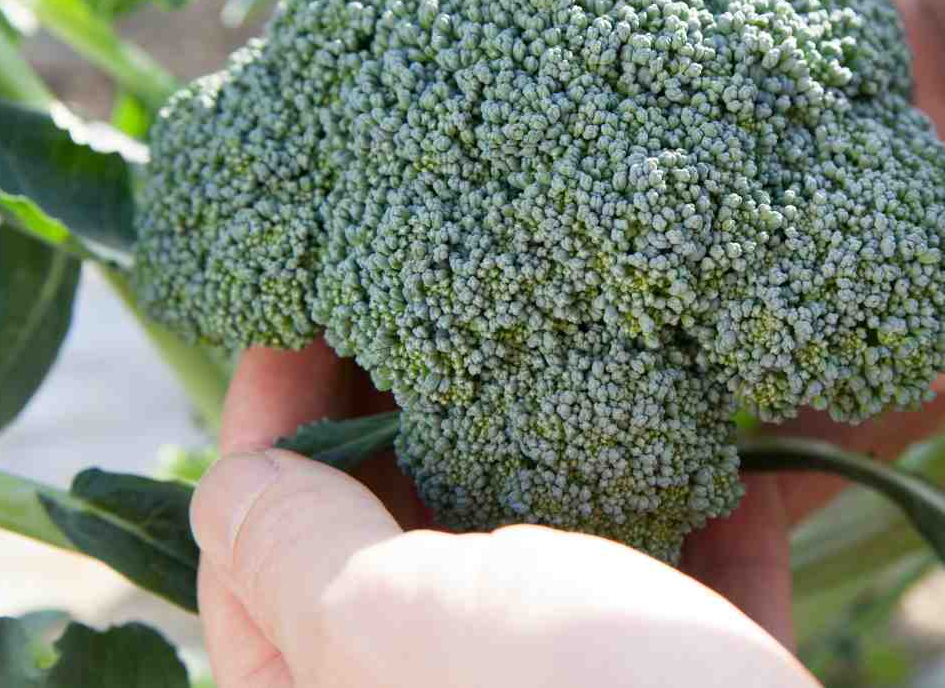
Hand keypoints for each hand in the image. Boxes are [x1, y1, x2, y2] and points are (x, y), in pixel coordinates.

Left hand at [191, 346, 814, 687]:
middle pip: (404, 540)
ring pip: (557, 550)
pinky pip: (691, 569)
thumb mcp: (396, 623)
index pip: (257, 556)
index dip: (267, 422)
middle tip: (429, 294)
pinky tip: (716, 420)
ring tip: (571, 328)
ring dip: (572, 445)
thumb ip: (298, 551)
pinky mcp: (695, 679)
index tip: (298, 307)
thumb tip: (228, 484)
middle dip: (414, 413)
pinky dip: (703, 496)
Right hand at [659, 0, 944, 511]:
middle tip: (644, 287)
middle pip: (848, 203)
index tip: (624, 153)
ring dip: (827, 321)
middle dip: (760, 245)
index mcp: (942, 25)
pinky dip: (931, 356)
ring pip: (911, 289)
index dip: (724, 122)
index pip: (809, 93)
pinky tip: (839, 374)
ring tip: (715, 366)